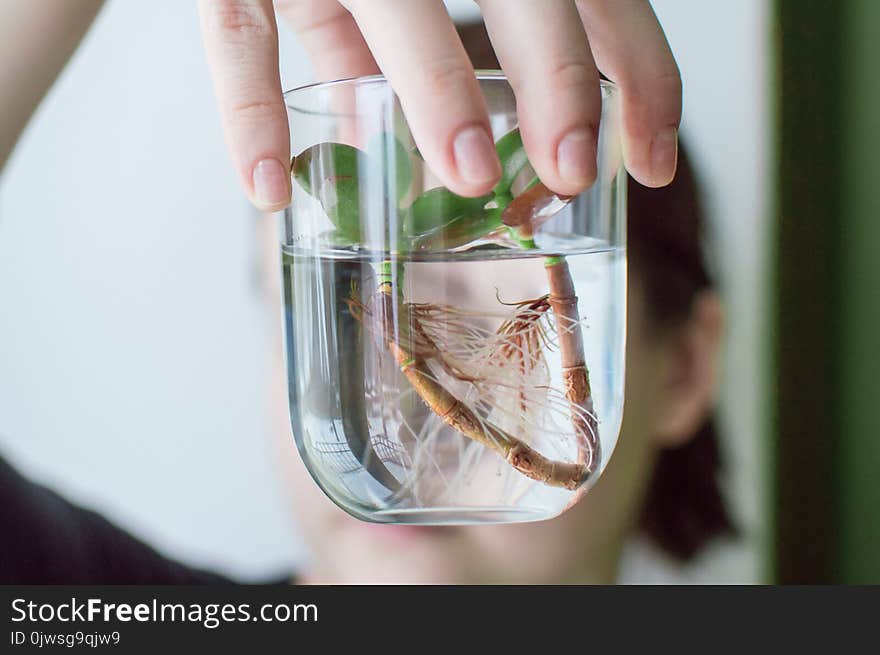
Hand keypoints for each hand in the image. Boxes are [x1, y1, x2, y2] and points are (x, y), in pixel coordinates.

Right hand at [197, 0, 680, 209]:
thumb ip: (417, 55)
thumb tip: (432, 169)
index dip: (636, 70)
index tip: (652, 164)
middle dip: (558, 76)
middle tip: (571, 172)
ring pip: (393, 0)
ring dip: (437, 87)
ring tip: (468, 180)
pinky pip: (239, 33)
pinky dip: (251, 110)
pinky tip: (270, 191)